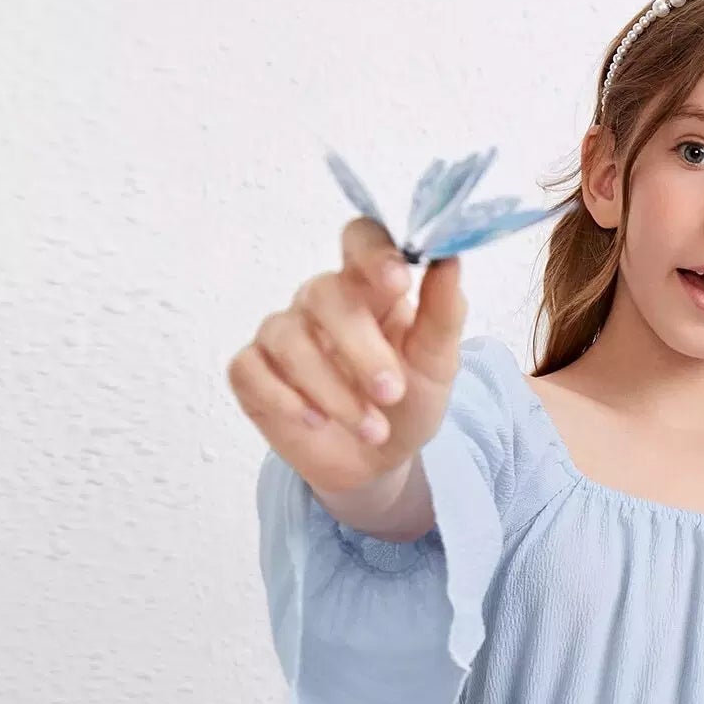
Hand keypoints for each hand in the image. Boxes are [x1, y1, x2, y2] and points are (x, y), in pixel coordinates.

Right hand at [226, 217, 467, 493]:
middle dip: (361, 349)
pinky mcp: (252, 371)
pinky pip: (252, 370)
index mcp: (368, 287)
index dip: (374, 254)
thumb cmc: (405, 403)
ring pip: (290, 340)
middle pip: (324, 295)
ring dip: (333, 390)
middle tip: (391, 393)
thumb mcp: (437, 364)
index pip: (361, 240)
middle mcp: (320, 301)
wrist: (376, 463)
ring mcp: (282, 333)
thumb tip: (450, 260)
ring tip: (371, 429)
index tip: (397, 281)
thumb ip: (444, 314)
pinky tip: (315, 422)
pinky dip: (285, 399)